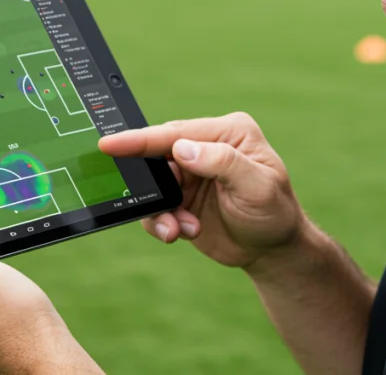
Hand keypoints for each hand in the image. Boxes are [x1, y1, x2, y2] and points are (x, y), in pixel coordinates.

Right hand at [98, 112, 305, 270]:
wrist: (273, 252)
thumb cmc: (274, 214)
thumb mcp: (258, 187)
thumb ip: (222, 163)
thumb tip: (181, 148)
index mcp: (227, 133)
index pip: (177, 133)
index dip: (141, 139)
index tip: (110, 144)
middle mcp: (205, 147)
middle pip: (158, 156)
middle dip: (153, 185)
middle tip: (164, 208)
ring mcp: (191, 173)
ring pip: (153, 184)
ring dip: (161, 210)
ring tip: (180, 230)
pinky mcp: (181, 198)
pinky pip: (155, 206)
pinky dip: (163, 222)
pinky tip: (183, 232)